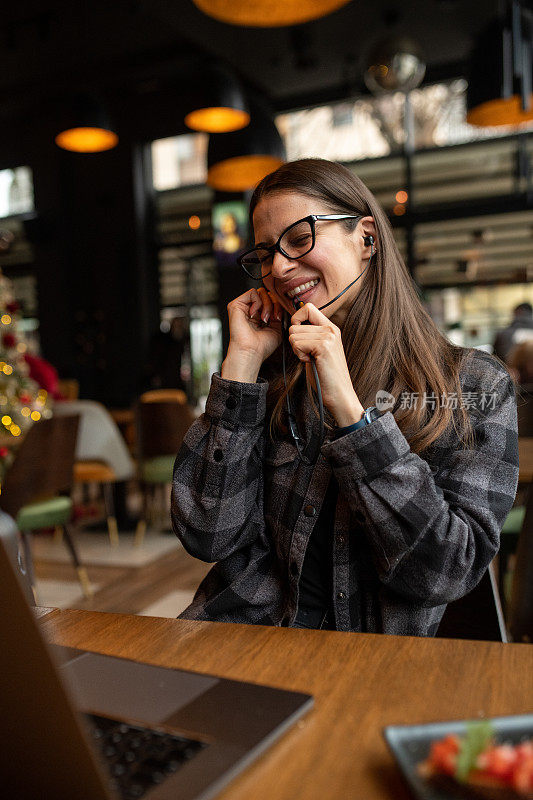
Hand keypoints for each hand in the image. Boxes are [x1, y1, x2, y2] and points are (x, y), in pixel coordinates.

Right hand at [222, 287, 282, 381]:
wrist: (251, 352)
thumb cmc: (261, 346)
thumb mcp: (277, 328)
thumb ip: (279, 314)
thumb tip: (281, 303)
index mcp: (259, 316)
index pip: (271, 300)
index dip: (278, 306)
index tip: (279, 318)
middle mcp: (251, 310)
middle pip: (267, 294)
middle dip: (274, 304)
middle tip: (274, 317)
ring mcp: (243, 307)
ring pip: (261, 292)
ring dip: (267, 304)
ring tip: (264, 318)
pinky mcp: (236, 305)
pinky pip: (252, 292)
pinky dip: (258, 302)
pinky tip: (255, 315)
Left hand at [288, 303, 363, 425]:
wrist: (340, 394)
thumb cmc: (325, 376)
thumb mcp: (317, 350)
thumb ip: (309, 336)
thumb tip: (292, 325)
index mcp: (330, 328)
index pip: (307, 307)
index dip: (296, 319)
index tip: (298, 336)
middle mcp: (331, 329)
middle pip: (295, 324)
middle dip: (295, 342)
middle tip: (308, 355)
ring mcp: (328, 336)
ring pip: (293, 335)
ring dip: (297, 350)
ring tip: (311, 360)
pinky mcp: (323, 346)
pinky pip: (297, 344)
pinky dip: (300, 356)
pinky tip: (311, 363)